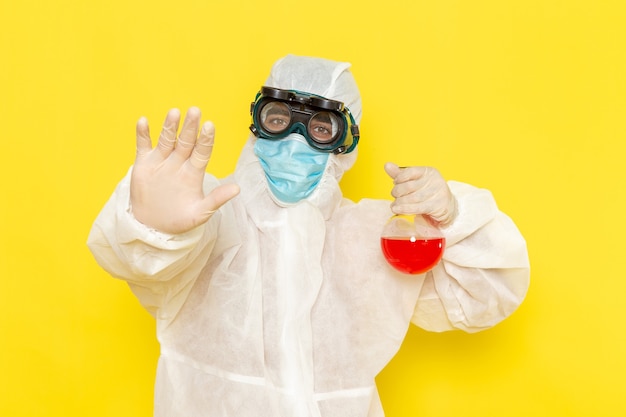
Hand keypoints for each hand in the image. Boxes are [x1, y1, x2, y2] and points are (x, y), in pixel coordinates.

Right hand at [130, 107, 239, 233]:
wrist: (153, 227)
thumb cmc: (180, 219)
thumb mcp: (200, 213)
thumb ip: (217, 199)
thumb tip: (237, 189)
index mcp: (194, 172)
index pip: (202, 151)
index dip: (206, 139)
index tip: (209, 126)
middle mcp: (179, 163)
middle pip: (186, 141)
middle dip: (190, 127)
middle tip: (195, 111)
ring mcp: (161, 161)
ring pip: (167, 139)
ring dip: (169, 126)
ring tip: (174, 113)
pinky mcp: (144, 164)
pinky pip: (143, 145)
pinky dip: (143, 134)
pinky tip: (143, 122)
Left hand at [384, 162, 456, 225]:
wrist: (447, 206)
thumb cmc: (427, 192)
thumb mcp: (415, 181)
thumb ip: (401, 174)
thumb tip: (387, 165)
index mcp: (428, 171)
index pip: (410, 171)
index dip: (399, 178)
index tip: (395, 183)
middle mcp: (434, 180)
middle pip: (409, 186)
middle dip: (398, 192)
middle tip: (395, 196)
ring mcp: (437, 193)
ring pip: (412, 198)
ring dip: (399, 202)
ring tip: (394, 205)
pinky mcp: (437, 206)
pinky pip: (417, 207)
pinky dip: (404, 209)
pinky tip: (397, 209)